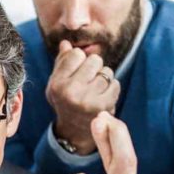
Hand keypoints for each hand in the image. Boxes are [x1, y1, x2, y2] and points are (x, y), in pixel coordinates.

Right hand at [46, 40, 120, 154]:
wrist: (74, 131)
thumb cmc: (65, 100)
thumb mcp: (57, 82)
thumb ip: (62, 62)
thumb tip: (66, 42)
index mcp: (57, 84)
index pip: (76, 54)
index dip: (79, 59)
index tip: (76, 70)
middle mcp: (71, 93)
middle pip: (94, 60)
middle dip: (94, 66)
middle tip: (88, 79)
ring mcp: (88, 101)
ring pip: (107, 72)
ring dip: (104, 77)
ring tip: (95, 88)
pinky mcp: (104, 107)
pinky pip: (116, 84)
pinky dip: (112, 87)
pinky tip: (103, 96)